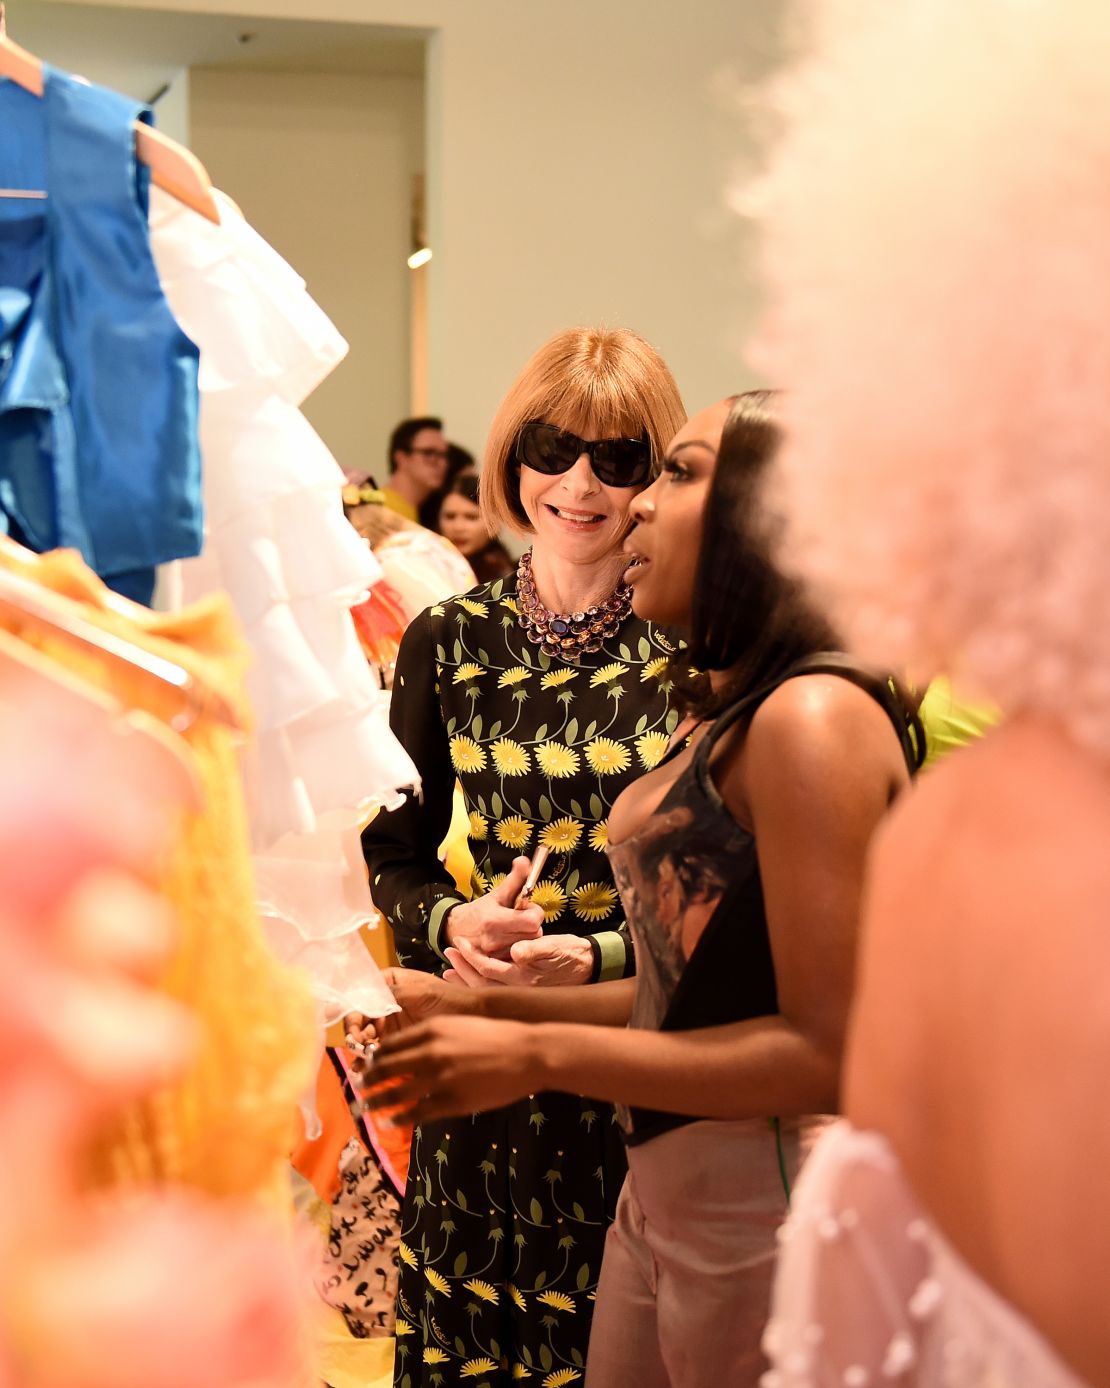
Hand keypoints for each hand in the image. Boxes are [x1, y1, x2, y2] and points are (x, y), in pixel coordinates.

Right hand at [344, 969, 474, 1054]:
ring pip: (366, 1038)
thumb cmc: (450, 998)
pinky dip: (371, 1061)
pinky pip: (379, 1051)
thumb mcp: (421, 993)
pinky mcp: (399, 1042)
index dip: (353, 1014)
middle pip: (360, 1020)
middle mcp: (384, 1002)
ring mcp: (390, 1023)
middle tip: (358, 1050)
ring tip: (361, 1066)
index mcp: (388, 983)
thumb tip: (365, 1001)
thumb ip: (393, 996)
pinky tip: (367, 1070)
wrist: (475, 1016)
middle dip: (355, 1036)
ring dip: (360, 1051)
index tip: (354, 1030)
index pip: (361, 997)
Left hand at [362, 1014, 540, 1123]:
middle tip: (357, 1086)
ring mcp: (440, 1079)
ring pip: (396, 1093)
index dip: (374, 1056)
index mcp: (432, 1030)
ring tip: (365, 1108)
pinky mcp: (451, 1102)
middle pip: (387, 1068)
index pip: (391, 1044)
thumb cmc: (495, 1036)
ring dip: (376, 1102)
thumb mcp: (459, 1026)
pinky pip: (417, 1113)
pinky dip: (400, 1118)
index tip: (365, 1065)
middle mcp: (430, 1053)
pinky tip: (391, 1122)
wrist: (526, 1053)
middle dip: (368, 1079)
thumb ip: (433, 1036)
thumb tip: (409, 1050)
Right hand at [443, 857, 543, 957]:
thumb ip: (515, 878)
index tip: (527, 909)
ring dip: (526, 939)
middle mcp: (495, 940)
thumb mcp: (497, 894)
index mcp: (496, 920)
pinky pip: (518, 959)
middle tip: (522, 920)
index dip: (534, 912)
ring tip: (515, 932)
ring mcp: (494, 956)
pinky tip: (512, 943)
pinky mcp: (493, 966)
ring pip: (527, 948)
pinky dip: (518, 951)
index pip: (532, 921)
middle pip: (533, 935)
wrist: (454, 929)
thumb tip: (525, 861)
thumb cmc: (480, 911)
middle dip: (532, 926)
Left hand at [445, 933, 592, 986]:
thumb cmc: (570, 953)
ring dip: (465, 979)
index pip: (487, 970)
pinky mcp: (521, 993)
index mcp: (524, 980)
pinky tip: (468, 979)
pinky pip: (492, 992)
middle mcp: (519, 992)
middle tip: (448, 951)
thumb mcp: (554, 946)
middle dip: (462, 968)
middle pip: (480, 984)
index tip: (458, 943)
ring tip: (449, 970)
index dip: (471, 956)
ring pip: (484, 991)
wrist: (588, 965)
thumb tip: (516, 952)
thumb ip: (534, 949)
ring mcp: (519, 995)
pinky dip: (476, 985)